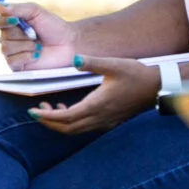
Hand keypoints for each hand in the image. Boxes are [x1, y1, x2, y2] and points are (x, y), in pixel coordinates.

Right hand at [0, 2, 81, 71]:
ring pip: (6, 48)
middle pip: (2, 36)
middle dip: (22, 34)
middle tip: (35, 34)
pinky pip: (12, 61)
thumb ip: (18, 8)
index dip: (1, 21)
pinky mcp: (18, 66)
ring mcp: (12, 53)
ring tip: (38, 45)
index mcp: (11, 24)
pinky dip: (26, 56)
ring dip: (26, 45)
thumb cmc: (53, 26)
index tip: (15, 20)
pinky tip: (36, 55)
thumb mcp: (36, 12)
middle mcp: (9, 38)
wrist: (68, 44)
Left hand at [30, 56, 160, 134]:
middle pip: (67, 128)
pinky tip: (69, 108)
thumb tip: (74, 59)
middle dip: (49, 122)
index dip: (47, 116)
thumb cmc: (136, 74)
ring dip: (60, 123)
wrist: (157, 87)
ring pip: (76, 130)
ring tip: (49, 109)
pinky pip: (85, 127)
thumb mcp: (114, 64)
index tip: (32, 111)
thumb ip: (92, 62)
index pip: (65, 117)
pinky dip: (72, 123)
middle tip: (36, 111)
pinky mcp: (110, 120)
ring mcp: (105, 121)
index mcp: (97, 105)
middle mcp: (99, 118)